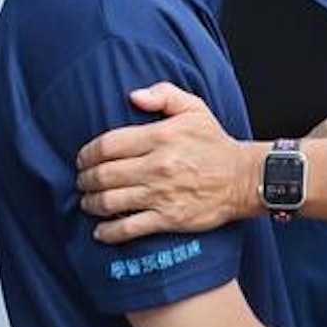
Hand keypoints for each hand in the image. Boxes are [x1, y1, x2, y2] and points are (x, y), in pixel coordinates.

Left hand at [76, 82, 256, 243]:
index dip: (87, 153)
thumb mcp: (195, 109)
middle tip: (82, 181)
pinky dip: (108, 232)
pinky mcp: (168, 218)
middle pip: (103, 175)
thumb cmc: (215, 144)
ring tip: (88, 202)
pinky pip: (128, 229)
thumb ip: (164, 94)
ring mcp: (161, 194)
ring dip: (91, 203)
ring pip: (110, 202)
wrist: (244, 177)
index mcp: (161, 137)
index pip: (108, 145)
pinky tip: (100, 230)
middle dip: (85, 180)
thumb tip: (133, 96)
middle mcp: (158, 166)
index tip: (82, 159)